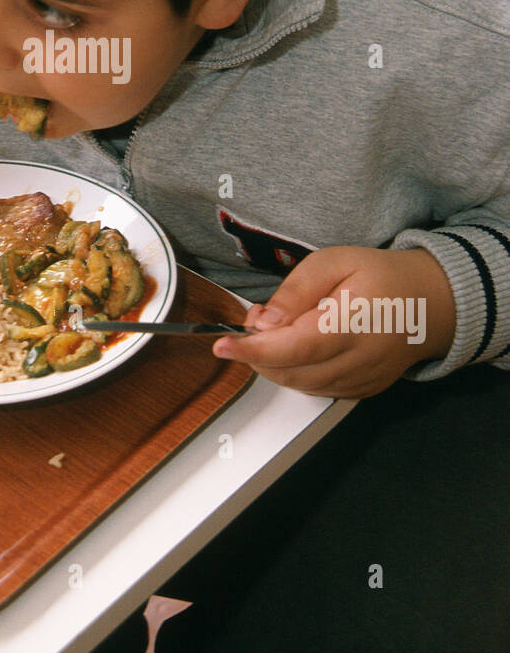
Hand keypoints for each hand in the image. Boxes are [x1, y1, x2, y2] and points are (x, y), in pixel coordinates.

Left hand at [212, 246, 455, 397]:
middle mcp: (358, 362)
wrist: (431, 301)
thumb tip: (264, 322)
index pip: (292, 349)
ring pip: (299, 385)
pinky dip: (295, 372)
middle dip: (258, 352)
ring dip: (274, 363)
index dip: (252, 350)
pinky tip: (297, 346)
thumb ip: (297, 291)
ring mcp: (361, 381)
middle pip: (290, 372)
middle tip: (255, 321)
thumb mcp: (336, 262)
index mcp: (352, 325)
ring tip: (279, 328)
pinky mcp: (361, 390)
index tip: (221, 345)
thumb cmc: (382, 276)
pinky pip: (315, 389)